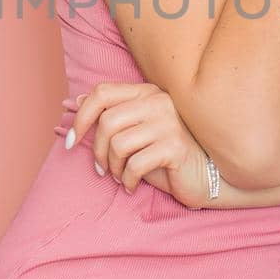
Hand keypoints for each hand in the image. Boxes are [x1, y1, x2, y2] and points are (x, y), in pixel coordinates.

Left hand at [62, 81, 211, 209]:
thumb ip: (108, 115)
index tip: (70, 140)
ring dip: (113, 168)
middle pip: (107, 121)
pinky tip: (132, 186)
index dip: (80, 117)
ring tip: (121, 177)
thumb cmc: (167, 155)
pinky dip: (128, 180)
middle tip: (101, 170)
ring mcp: (168, 122)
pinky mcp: (175, 146)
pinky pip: (135, 164)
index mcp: (146, 92)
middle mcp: (158, 101)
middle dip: (96, 151)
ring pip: (118, 144)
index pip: (102, 92)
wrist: (209, 176)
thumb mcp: (135, 133)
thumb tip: (72, 101)